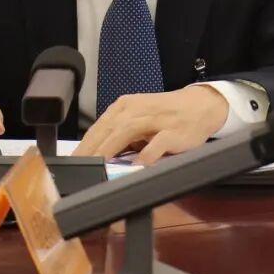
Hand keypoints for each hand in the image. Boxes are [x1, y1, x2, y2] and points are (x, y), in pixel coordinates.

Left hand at [73, 85, 227, 165]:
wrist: (200, 106)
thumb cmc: (166, 116)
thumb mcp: (139, 119)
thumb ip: (120, 135)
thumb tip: (97, 156)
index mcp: (125, 106)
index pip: (99, 126)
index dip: (84, 145)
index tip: (72, 162)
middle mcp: (137, 109)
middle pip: (108, 128)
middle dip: (91, 149)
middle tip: (79, 167)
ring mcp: (155, 119)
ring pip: (126, 132)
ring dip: (110, 149)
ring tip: (98, 165)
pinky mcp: (173, 131)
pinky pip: (157, 144)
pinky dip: (146, 155)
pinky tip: (137, 166)